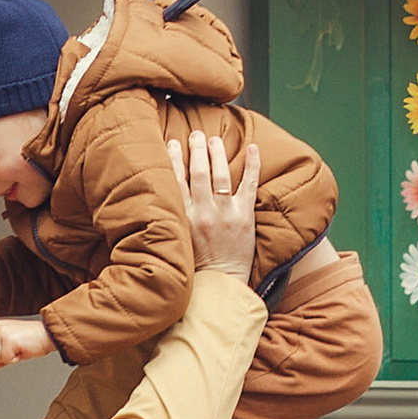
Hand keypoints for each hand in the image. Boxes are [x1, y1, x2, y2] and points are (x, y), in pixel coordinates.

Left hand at [0, 313, 56, 369]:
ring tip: (18, 349)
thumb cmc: (32, 342)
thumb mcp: (10, 351)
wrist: (48, 336)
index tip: (8, 350)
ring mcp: (2, 332)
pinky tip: (22, 349)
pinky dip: (15, 359)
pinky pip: (5, 359)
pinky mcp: (9, 338)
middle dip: (1, 357)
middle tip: (15, 350)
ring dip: (8, 358)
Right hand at [176, 123, 258, 284]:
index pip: (176, 180)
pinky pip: (249, 185)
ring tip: (214, 139)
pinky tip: (253, 148)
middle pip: (198, 172)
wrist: (220, 284)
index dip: (173, 158)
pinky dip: (252, 165)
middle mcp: (203, 212)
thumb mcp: (178, 238)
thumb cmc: (196, 264)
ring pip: (220, 175)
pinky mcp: (244, 216)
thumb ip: (173, 215)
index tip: (172, 143)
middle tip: (195, 134)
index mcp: (183, 217)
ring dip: (217, 153)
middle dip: (196, 149)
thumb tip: (164, 194)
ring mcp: (225, 213)